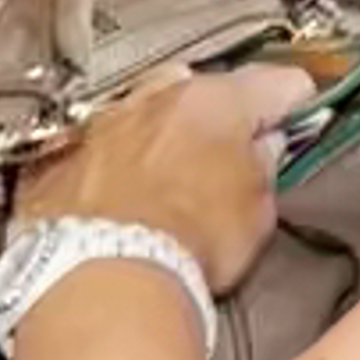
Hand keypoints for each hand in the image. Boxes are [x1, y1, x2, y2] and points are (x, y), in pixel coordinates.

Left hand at [17, 56, 310, 291]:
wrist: (101, 277)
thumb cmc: (186, 246)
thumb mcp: (256, 214)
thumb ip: (263, 168)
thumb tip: (263, 151)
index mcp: (217, 100)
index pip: (277, 83)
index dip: (295, 102)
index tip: (296, 116)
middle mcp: (156, 96)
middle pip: (203, 88)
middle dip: (219, 114)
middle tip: (230, 153)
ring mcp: (103, 120)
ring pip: (146, 111)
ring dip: (162, 134)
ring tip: (173, 177)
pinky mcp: (62, 152)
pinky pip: (101, 144)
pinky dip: (115, 161)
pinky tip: (124, 193)